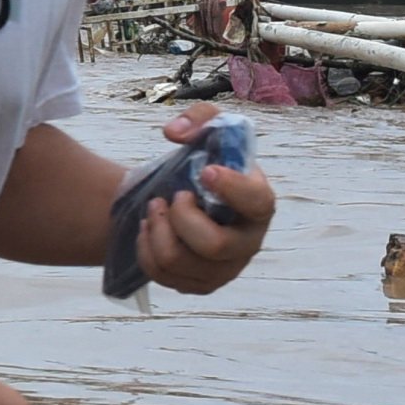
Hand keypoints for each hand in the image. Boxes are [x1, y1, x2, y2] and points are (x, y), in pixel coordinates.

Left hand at [137, 109, 276, 293]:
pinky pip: (161, 274)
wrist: (178, 200)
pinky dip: (145, 246)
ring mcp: (223, 269)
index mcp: (258, 204)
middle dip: (180, 217)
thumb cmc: (201, 167)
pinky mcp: (197, 284)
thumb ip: (199, 119)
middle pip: (212, 245)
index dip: (233, 189)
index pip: (258, 203)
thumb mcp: (207, 132)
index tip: (205, 171)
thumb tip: (174, 132)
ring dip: (156, 229)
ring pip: (178, 261)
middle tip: (172, 197)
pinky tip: (150, 228)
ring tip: (155, 208)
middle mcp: (247, 243)